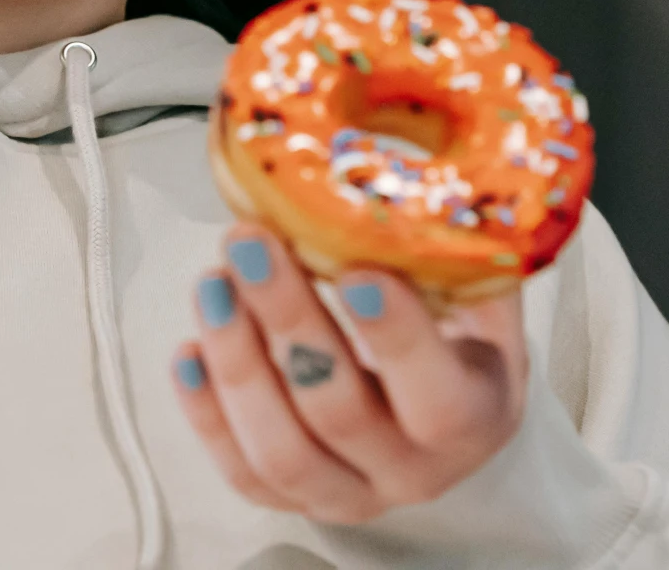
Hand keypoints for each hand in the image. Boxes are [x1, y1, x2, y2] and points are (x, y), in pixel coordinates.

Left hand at [173, 223, 525, 522]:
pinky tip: (188, 351)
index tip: (355, 270)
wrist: (444, 414)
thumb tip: (428, 170)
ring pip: (281, 451)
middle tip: (248, 243)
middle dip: (288, 320)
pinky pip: (240, 471)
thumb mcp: (481, 295)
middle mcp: (412, 471)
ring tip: (212, 284)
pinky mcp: (289, 497)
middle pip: (340, 413)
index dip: (394, 339)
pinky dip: (206, 411)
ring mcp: (347, 493)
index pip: (438, 400)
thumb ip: (461, 247)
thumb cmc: (456, 341)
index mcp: (474, 419)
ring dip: (236, 362)